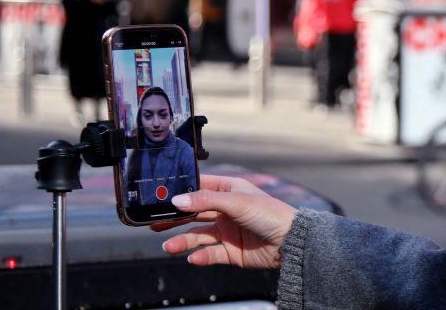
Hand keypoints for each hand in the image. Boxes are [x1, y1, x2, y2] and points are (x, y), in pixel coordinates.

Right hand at [155, 174, 297, 269]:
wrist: (291, 243)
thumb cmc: (271, 213)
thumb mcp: (237, 202)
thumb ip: (206, 201)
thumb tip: (177, 199)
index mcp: (229, 190)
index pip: (199, 188)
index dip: (180, 191)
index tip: (160, 196)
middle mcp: (226, 210)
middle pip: (194, 213)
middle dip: (175, 219)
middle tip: (154, 223)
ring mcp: (228, 231)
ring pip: (198, 235)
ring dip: (183, 241)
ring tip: (169, 247)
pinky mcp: (231, 251)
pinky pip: (210, 253)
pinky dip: (200, 256)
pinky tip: (193, 257)